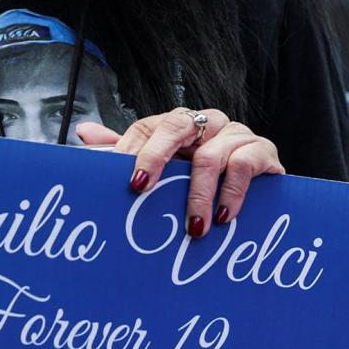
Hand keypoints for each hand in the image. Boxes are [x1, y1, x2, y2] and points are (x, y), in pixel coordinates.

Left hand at [77, 108, 284, 233]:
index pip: (152, 127)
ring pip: (211, 154)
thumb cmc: (206, 180)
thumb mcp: (165, 170)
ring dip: (200, 194)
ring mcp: (237, 135)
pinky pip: (245, 164)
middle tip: (144, 192)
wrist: (261, 191)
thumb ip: (126, 152)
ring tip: (194, 226)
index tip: (131, 183)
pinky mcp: (264, 152)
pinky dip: (232, 193)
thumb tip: (85, 133)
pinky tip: (224, 215)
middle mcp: (209, 123)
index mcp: (181, 124)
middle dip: (157, 159)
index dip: (139, 153)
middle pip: (179, 126)